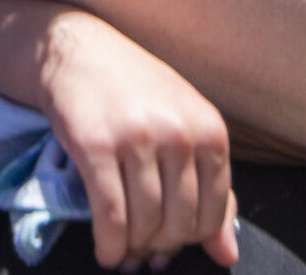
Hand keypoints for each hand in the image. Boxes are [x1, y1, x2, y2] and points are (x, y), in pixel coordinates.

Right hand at [38, 13, 238, 269]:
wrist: (79, 50)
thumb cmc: (136, 92)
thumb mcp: (185, 128)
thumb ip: (212, 189)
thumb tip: (227, 255)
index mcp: (210, 130)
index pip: (213, 215)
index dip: (190, 240)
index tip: (169, 241)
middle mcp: (179, 133)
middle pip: (179, 224)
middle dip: (159, 247)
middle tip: (142, 250)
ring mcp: (138, 138)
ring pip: (145, 223)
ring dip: (132, 250)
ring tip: (122, 251)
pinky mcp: (96, 145)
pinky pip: (110, 215)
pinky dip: (109, 244)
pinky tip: (105, 251)